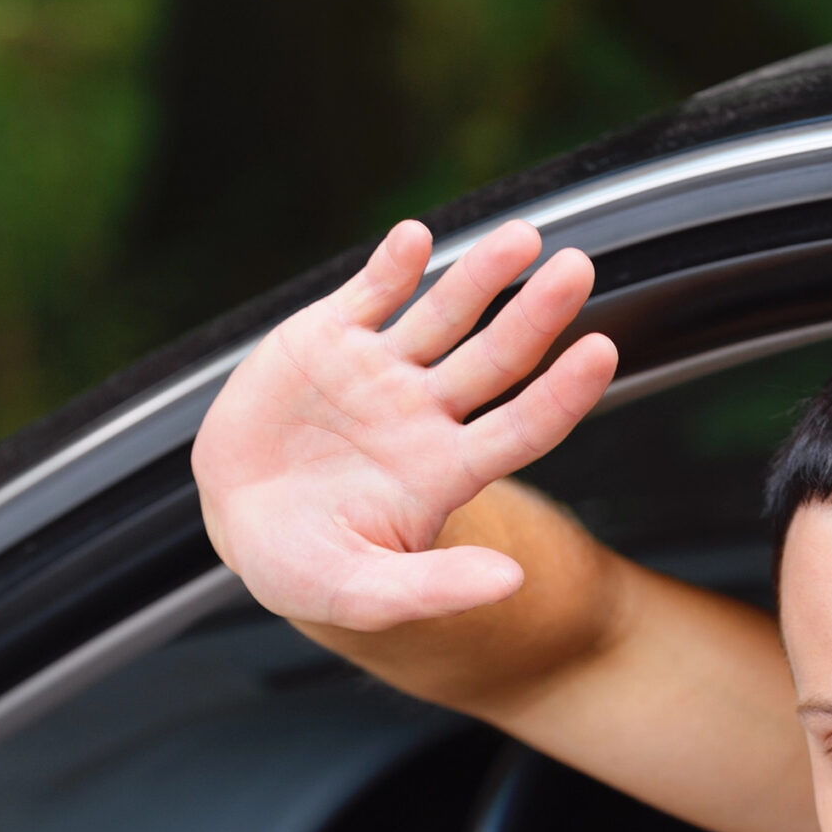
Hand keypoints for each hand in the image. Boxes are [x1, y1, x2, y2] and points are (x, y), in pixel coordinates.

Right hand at [194, 218, 618, 632]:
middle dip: (536, 314)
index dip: (563, 392)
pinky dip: (393, 264)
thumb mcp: (360, 594)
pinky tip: (416, 239)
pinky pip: (371, 291)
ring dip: (481, 275)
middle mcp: (424, 412)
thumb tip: (511, 583)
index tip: (602, 352)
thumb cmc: (301, 567)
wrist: (229, 522)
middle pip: (496, 358)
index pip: (522, 427)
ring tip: (521, 238)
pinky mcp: (328, 336)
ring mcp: (379, 369)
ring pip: (444, 313)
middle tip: (577, 270)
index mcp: (443, 472)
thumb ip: (434, 589)